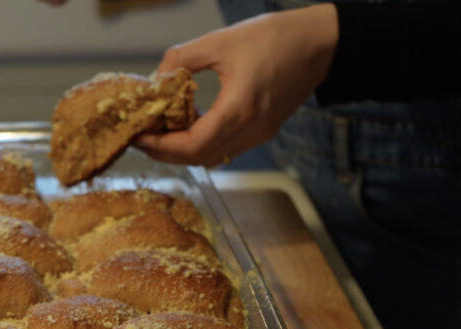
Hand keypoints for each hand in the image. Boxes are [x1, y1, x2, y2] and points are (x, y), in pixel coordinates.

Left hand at [136, 4, 338, 166]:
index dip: (161, 146)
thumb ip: (182, 60)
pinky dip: (202, 143)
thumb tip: (155, 79)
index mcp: (240, 108)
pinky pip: (226, 148)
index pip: (192, 145)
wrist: (321, 43)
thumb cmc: (275, 37)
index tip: (139, 135)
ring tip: (161, 131)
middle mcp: (251, 130)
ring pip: (212, 158)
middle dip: (166, 153)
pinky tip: (189, 125)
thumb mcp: (220, 40)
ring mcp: (259, 134)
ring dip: (184, 151)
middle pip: (199, 158)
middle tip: (143, 136)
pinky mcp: (263, 131)